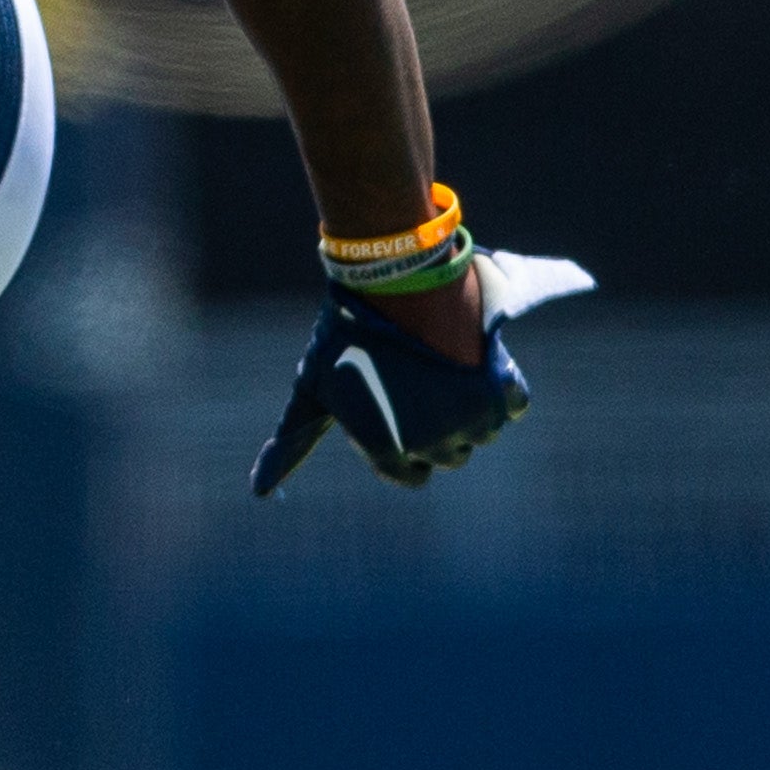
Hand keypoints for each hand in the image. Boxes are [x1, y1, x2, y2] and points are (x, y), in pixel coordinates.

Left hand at [253, 285, 532, 494]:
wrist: (392, 279)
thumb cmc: (345, 334)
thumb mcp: (312, 390)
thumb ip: (293, 442)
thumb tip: (258, 491)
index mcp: (386, 452)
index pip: (413, 476)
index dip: (403, 443)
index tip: (395, 406)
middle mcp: (431, 445)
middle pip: (449, 456)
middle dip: (435, 427)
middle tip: (416, 381)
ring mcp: (470, 419)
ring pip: (481, 433)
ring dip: (467, 409)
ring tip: (438, 367)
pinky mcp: (501, 388)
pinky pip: (511, 406)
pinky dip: (498, 389)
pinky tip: (470, 361)